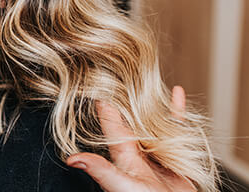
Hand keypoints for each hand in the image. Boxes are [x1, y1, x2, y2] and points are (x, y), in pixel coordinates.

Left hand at [66, 85, 194, 190]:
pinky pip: (177, 127)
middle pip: (130, 117)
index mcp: (123, 155)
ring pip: (152, 119)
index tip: (95, 78)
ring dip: (150, 100)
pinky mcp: (176, 156)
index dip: (104, 102)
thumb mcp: (121, 186)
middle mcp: (137, 151)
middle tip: (119, 68)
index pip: (111, 122)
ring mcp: (156, 152)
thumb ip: (100, 170)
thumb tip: (70, 159)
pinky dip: (177, 110)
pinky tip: (177, 93)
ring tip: (144, 77)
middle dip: (125, 95)